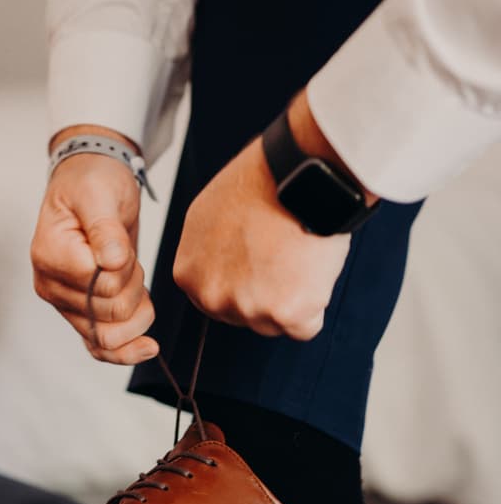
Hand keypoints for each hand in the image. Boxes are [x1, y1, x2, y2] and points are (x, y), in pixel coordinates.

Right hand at [30, 129, 157, 364]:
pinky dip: (125, 351)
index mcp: (49, 256)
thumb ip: (105, 229)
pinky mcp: (81, 314)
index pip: (101, 287)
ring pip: (107, 337)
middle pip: (108, 315)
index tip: (121, 245)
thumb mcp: (100, 194)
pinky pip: (99, 349)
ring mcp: (65, 303)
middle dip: (134, 288)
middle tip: (129, 257)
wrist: (92, 186)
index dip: (125, 270)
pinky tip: (148, 347)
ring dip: (136, 312)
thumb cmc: (93, 184)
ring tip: (136, 279)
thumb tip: (112, 261)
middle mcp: (51, 285)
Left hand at [173, 134, 350, 339]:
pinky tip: (311, 272)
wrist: (299, 175)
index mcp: (188, 274)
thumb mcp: (208, 215)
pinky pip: (305, 328)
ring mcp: (247, 308)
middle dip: (265, 295)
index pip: (216, 301)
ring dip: (291, 299)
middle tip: (281, 256)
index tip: (258, 261)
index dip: (243, 281)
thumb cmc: (261, 184)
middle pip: (244, 317)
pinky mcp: (284, 314)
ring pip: (274, 324)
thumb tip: (216, 267)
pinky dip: (315, 305)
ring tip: (296, 256)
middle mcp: (212, 296)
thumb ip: (207, 254)